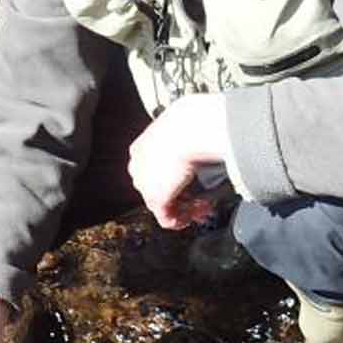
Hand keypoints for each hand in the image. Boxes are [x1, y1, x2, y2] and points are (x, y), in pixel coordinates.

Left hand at [127, 93, 231, 229]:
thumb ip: (186, 141)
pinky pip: (168, 219)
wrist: (190, 128)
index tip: (191, 182)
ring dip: (185, 208)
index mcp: (141, 148)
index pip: (154, 171)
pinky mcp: (156, 198)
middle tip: (200, 198)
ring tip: (204, 205)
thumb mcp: (184, 129)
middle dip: (181, 196)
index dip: (175, 180)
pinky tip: (198, 214)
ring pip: (163, 204)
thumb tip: (200, 143)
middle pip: (158, 188)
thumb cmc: (191, 122)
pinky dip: (184, 220)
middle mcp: (139, 167)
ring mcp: (145, 184)